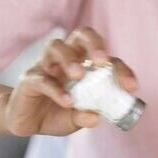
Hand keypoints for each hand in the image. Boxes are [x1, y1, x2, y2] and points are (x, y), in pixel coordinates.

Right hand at [4, 27, 137, 136]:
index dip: (121, 69)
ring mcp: (46, 66)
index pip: (106, 58)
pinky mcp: (29, 79)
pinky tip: (66, 101)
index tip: (131, 86)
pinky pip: (41, 78)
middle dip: (94, 44)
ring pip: (56, 47)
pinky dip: (55, 88)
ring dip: (69, 59)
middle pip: (81, 35)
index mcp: (84, 65)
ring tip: (79, 76)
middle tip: (102, 61)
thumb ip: (85, 117)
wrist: (26, 122)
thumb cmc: (56, 113)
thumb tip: (96, 118)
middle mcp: (67, 59)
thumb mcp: (75, 119)